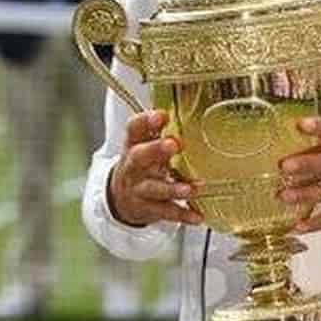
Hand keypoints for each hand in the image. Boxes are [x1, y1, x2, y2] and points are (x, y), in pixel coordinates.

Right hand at [107, 110, 203, 227]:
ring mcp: (139, 188)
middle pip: (140, 157)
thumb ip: (162, 131)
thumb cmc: (143, 165)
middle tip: (174, 144)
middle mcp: (134, 167)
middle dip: (156, 150)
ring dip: (174, 188)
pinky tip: (198, 216)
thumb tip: (192, 104)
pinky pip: (165, 212)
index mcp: (134, 145)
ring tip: (193, 188)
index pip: (134, 129)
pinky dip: (183, 214)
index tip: (161, 115)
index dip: (145, 121)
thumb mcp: (146, 145)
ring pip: (154, 188)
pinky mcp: (147, 208)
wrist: (122, 200)